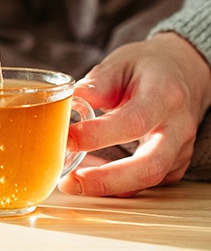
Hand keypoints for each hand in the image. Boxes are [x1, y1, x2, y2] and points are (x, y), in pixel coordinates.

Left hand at [59, 32, 210, 197]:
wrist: (183, 73)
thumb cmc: (147, 67)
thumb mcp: (120, 64)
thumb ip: (96, 84)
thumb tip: (67, 103)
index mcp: (164, 95)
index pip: (134, 121)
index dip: (99, 135)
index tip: (67, 138)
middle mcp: (178, 127)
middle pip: (150, 166)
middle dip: (106, 180)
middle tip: (70, 181)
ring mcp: (180, 150)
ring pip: (148, 180)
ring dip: (107, 186)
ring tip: (71, 181)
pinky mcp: (173, 165)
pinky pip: (145, 183)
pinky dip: (116, 185)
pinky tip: (89, 176)